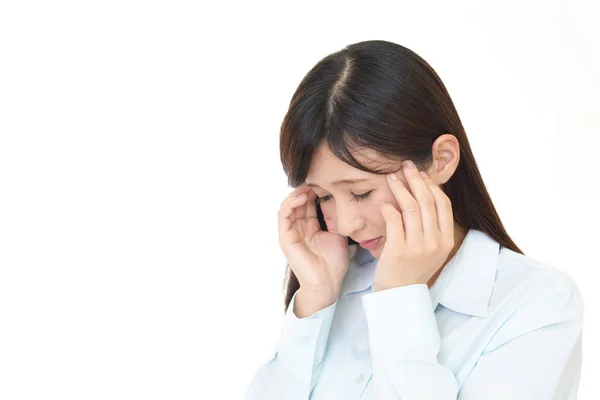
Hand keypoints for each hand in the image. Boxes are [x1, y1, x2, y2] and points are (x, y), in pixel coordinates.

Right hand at [278, 185, 349, 302]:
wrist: (327, 283)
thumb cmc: (333, 263)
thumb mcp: (337, 233)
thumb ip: (333, 217)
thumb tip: (334, 197)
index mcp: (309, 227)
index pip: (308, 204)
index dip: (314, 191)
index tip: (325, 181)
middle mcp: (297, 228)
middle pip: (297, 202)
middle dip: (306, 189)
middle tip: (316, 179)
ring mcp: (289, 233)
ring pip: (287, 206)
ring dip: (297, 194)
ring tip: (308, 187)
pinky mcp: (285, 238)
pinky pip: (283, 215)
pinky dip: (290, 204)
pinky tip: (301, 196)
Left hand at [373, 160, 454, 291]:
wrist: (400, 295)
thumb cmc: (412, 269)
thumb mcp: (431, 249)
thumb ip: (431, 226)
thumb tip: (423, 194)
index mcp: (446, 240)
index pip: (444, 205)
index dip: (432, 186)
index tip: (421, 174)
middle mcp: (435, 242)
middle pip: (427, 202)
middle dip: (416, 180)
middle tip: (405, 166)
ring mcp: (417, 247)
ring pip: (411, 208)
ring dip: (400, 189)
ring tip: (391, 178)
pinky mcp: (398, 250)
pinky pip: (394, 221)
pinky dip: (389, 208)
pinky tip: (384, 202)